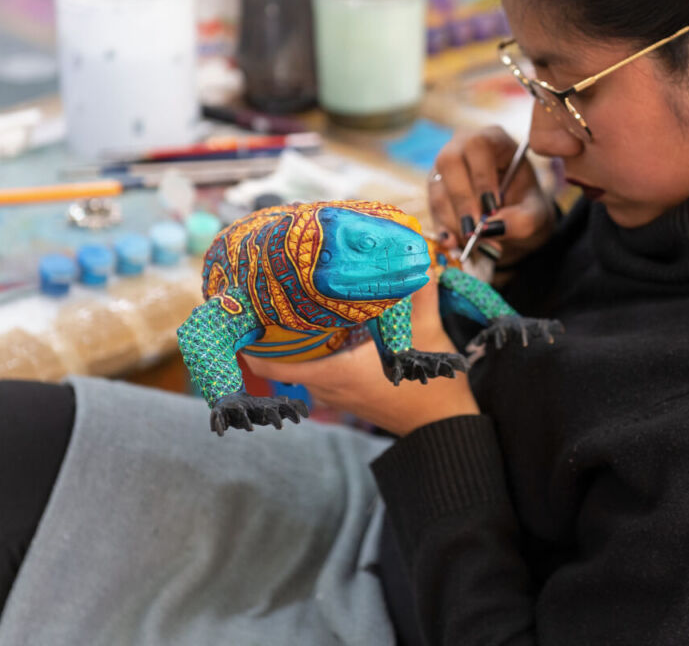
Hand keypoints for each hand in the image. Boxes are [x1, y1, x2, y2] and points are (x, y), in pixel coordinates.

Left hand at [239, 283, 478, 436]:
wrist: (444, 428)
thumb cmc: (433, 390)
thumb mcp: (428, 334)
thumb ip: (421, 295)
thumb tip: (419, 259)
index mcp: (335, 374)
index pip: (272, 365)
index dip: (251, 344)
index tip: (244, 317)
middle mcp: (329, 388)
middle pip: (283, 362)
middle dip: (273, 334)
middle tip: (268, 300)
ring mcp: (338, 395)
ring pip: (301, 367)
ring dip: (293, 344)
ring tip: (292, 309)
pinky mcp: (349, 396)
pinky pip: (318, 372)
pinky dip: (312, 354)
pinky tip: (325, 330)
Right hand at [429, 126, 555, 265]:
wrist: (512, 219)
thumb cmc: (525, 207)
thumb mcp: (534, 215)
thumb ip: (520, 221)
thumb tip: (489, 229)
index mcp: (494, 140)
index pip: (478, 146)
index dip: (481, 176)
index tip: (493, 207)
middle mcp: (463, 147)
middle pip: (449, 161)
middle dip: (462, 199)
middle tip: (475, 230)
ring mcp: (445, 168)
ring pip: (438, 187)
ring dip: (453, 218)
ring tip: (471, 242)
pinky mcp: (435, 190)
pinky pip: (432, 208)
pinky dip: (443, 228)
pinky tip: (454, 244)